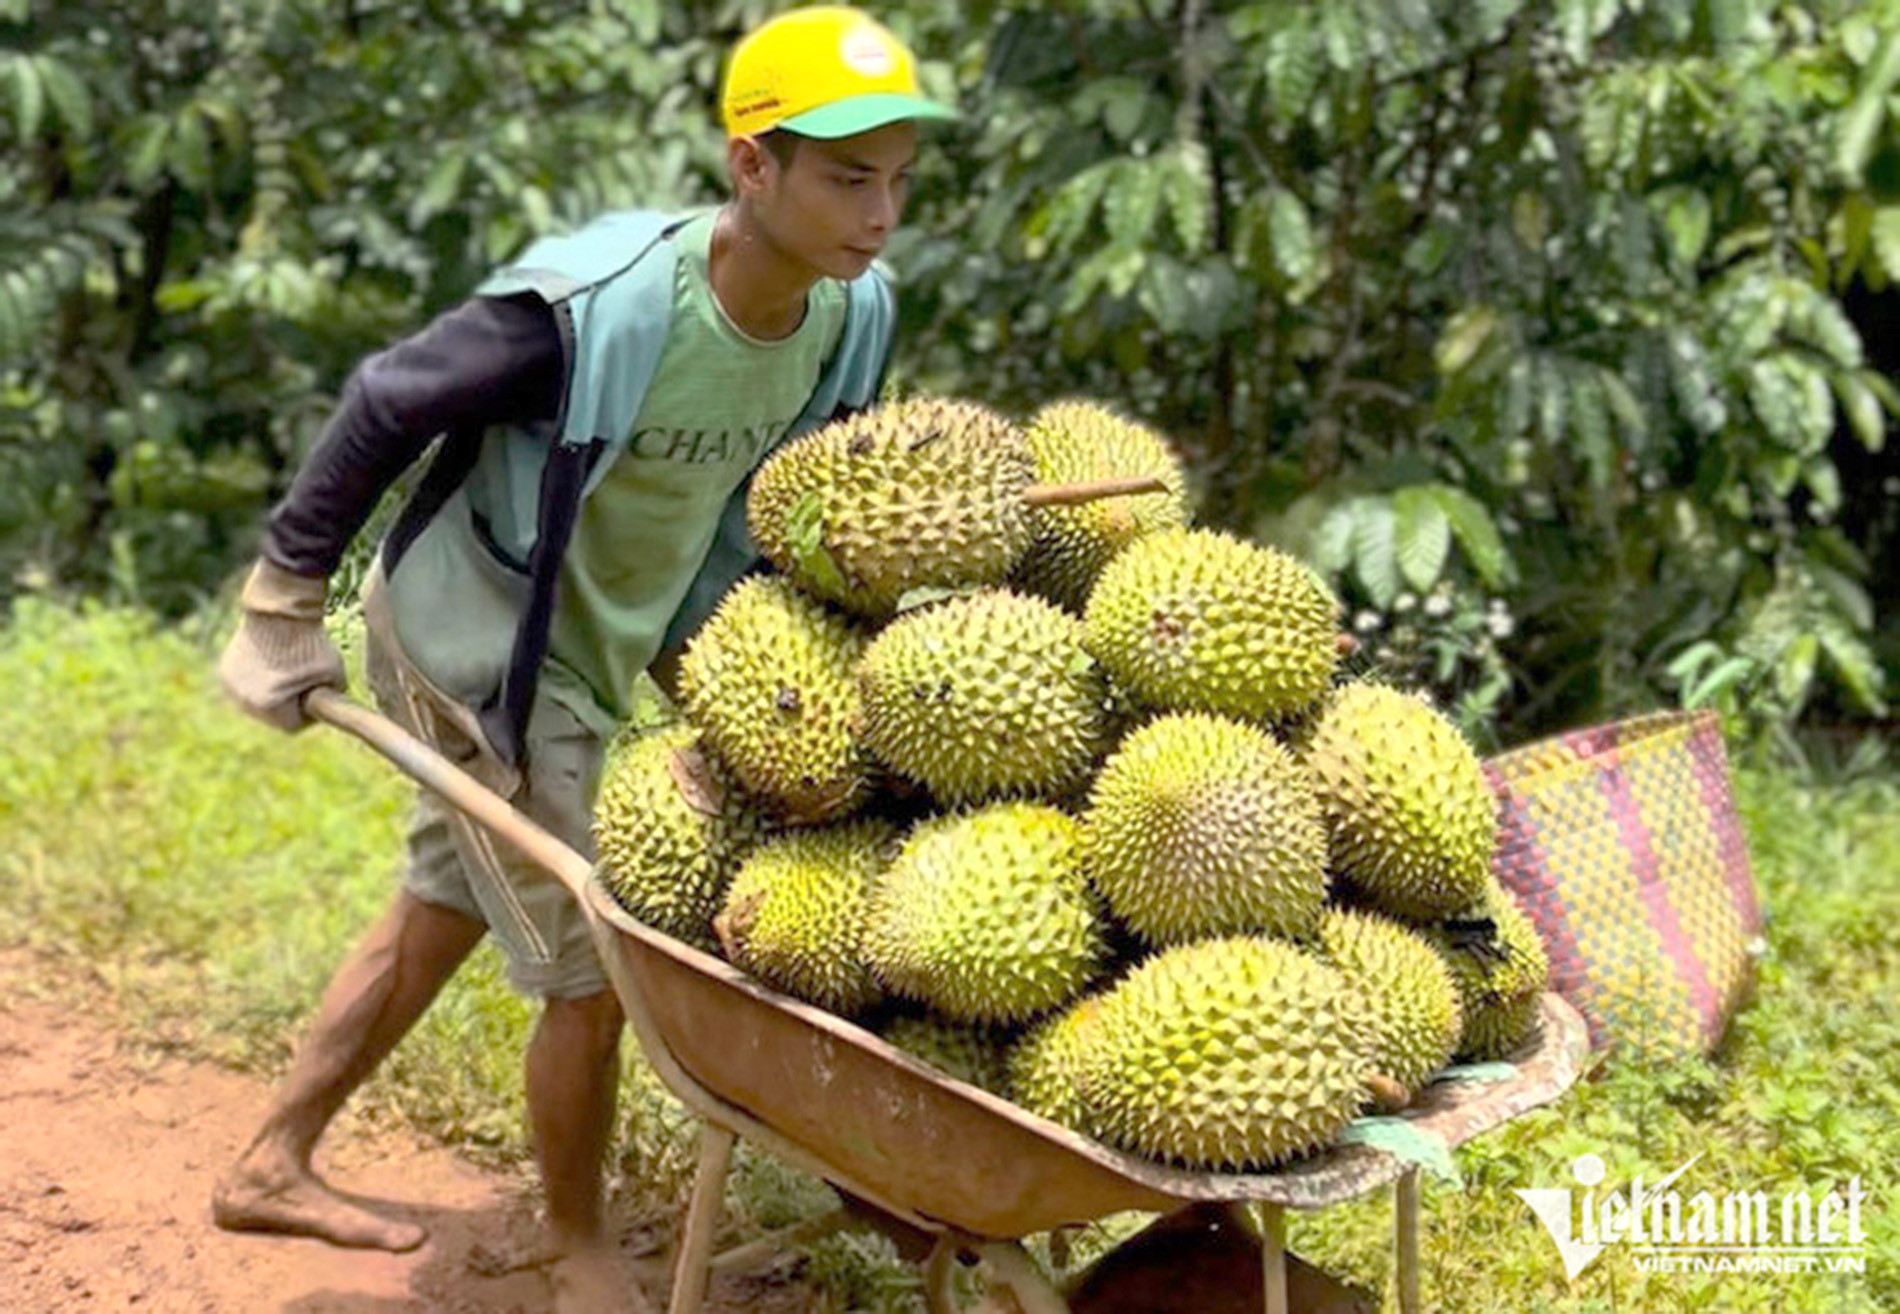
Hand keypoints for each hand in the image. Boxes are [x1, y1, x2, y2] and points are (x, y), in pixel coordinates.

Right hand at [217, 558, 345, 731]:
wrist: (282, 612)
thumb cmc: (311, 645)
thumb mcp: (335, 679)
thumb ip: (332, 703)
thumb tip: (331, 714)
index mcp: (269, 707)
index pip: (293, 725)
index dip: (308, 713)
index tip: (315, 695)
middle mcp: (244, 701)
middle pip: (273, 716)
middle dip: (288, 704)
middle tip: (302, 681)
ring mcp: (232, 686)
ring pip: (258, 701)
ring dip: (272, 692)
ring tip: (287, 669)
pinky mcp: (225, 671)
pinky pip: (246, 686)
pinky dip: (258, 679)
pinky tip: (272, 663)